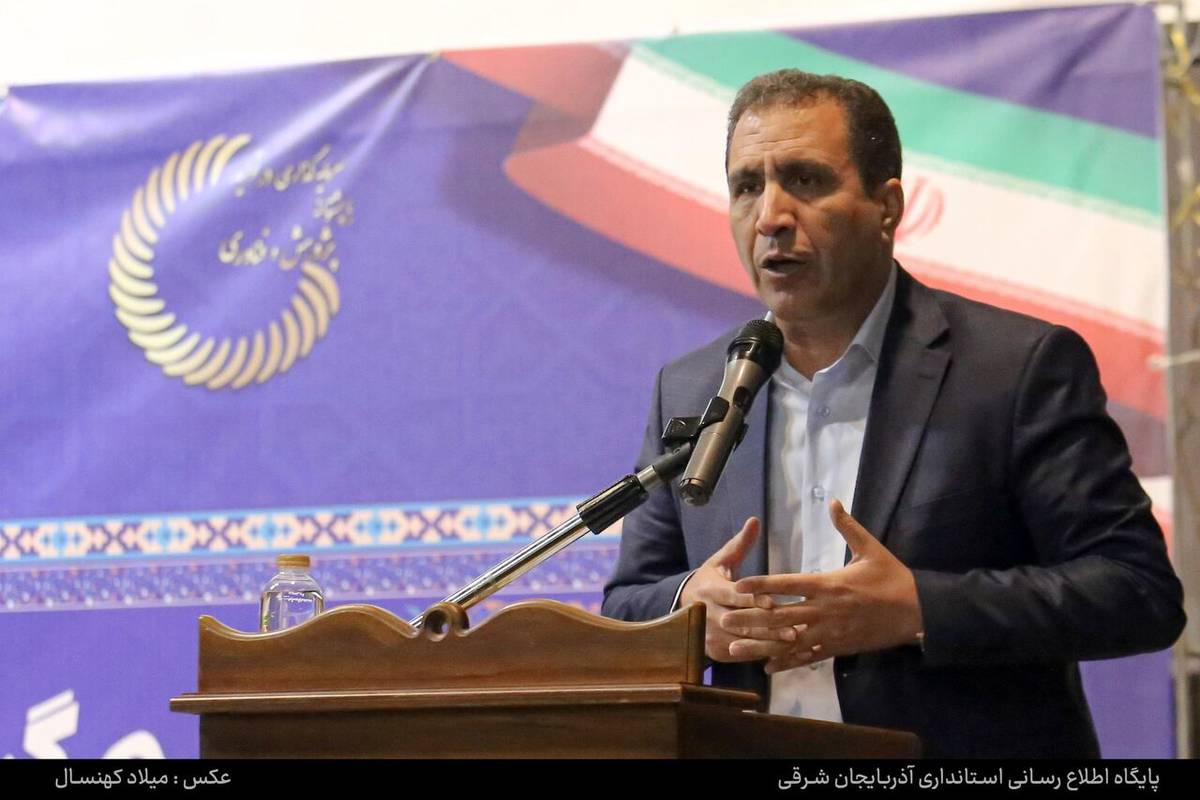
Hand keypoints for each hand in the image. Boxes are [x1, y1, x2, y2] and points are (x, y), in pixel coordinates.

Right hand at [679, 517, 794, 661]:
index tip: (773, 602)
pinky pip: (742, 654)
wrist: (683, 608)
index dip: (753, 600)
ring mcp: (711, 636)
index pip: (734, 596)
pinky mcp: (716, 651)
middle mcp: (709, 615)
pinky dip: (762, 654)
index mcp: (711, 590)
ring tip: (794, 642)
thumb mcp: (721, 561)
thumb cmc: (710, 581)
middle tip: (794, 629)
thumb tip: (755, 521)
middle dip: (768, 627)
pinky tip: (785, 654)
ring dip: (770, 643)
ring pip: (744, 641)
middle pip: (742, 622)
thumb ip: (740, 544)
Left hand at [721, 499, 923, 673]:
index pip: (787, 584)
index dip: (760, 584)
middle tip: (722, 621)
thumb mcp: (871, 549)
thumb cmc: (893, 579)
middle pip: (779, 616)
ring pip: (788, 641)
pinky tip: (767, 667)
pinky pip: (806, 657)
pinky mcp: (836, 648)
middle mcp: (823, 610)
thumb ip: (848, 528)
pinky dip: (786, 662)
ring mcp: (829, 632)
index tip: (737, 585)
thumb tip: (833, 502)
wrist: (917, 613)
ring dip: (760, 645)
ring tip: (734, 649)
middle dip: (749, 619)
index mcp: (828, 585)